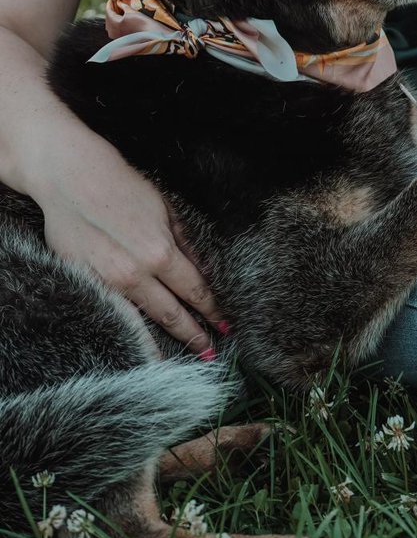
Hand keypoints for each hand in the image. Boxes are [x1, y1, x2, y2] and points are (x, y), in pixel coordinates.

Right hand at [29, 136, 221, 353]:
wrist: (71, 179)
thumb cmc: (121, 187)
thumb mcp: (164, 209)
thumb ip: (184, 243)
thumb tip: (201, 270)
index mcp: (160, 252)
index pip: (194, 291)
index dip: (212, 310)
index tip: (224, 325)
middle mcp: (135, 273)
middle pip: (171, 314)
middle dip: (194, 335)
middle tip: (210, 351)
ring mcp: (107, 283)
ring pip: (141, 321)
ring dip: (162, 342)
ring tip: (176, 358)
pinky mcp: (83, 284)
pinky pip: (112, 314)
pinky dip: (128, 331)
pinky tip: (137, 344)